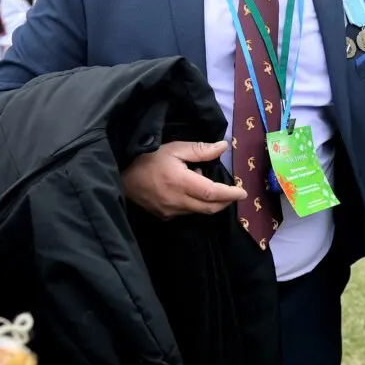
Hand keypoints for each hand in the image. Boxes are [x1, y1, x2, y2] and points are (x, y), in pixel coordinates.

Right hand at [122, 140, 244, 218]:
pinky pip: (187, 212)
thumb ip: (200, 150)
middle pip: (210, 207)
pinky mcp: (165, 216)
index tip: (243, 192)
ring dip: (210, 200)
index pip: (212, 193)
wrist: (120, 178)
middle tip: (234, 191)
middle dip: (226, 201)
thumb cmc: (147, 159)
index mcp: (181, 183)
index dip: (230, 194)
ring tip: (201, 181)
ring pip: (199, 211)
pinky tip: (190, 190)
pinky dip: (196, 203)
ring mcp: (170, 212)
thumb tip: (222, 147)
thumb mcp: (174, 148)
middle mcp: (177, 201)